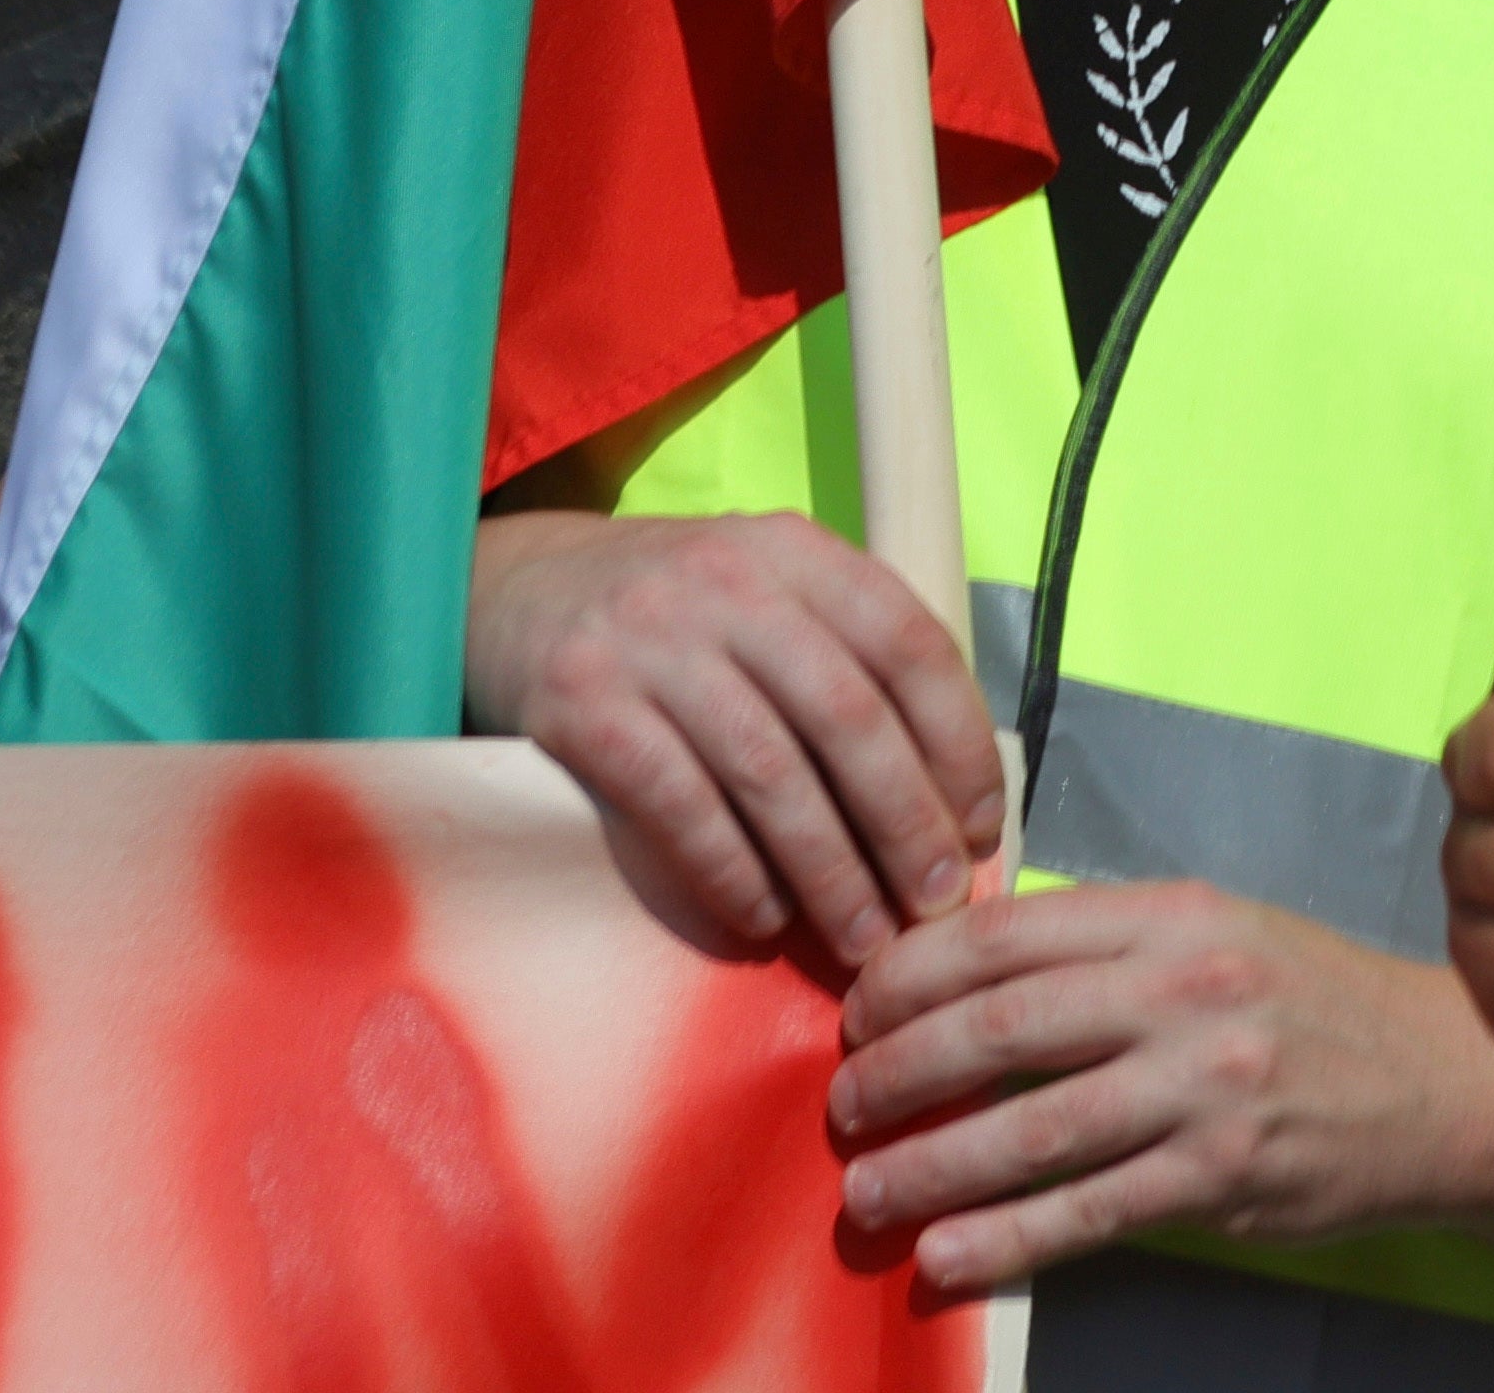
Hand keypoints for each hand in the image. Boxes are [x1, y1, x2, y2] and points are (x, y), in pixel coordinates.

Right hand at [463, 507, 1003, 968]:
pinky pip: (679, 804)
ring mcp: (651, 638)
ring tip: (864, 940)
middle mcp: (730, 582)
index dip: (959, 745)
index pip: (908, 644)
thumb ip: (847, 663)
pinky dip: (731, 872)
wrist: (510, 588)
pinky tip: (763, 920)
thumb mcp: (765, 595)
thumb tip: (950, 803)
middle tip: (937, 909)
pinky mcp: (582, 701)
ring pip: (769, 772)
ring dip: (830, 872)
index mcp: (796, 553)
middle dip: (907, 827)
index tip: (982, 831)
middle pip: (849, 717)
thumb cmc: (674, 618)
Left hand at [827, 884, 1493, 1293]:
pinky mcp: (1223, 1177)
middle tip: (843, 1106)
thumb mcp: (1221, 932)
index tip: (856, 1009)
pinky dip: (1006, 1240)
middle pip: (1002, 1024)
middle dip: (899, 1069)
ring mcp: (1208, 1086)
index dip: (911, 970)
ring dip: (930, 1165)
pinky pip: (1090, 1212)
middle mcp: (1187, 990)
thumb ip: (1107, 945)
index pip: (1008, 931)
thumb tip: (962, 970)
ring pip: (1033, 1128)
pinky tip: (945, 1258)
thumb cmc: (1313, 1003)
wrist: (1448, 1081)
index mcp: (1173, 915)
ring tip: (866, 1193)